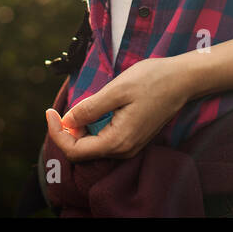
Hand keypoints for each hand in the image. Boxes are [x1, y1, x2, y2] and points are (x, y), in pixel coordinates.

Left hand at [45, 56, 195, 161]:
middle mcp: (124, 150)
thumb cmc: (152, 80)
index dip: (57, 133)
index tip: (50, 112)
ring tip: (73, 109)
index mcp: (118, 141)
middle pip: (82, 151)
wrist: (182, 79)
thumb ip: (90, 108)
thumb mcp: (116, 90)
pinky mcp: (133, 138)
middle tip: (57, 110)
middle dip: (66, 133)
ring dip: (78, 131)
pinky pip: (105, 140)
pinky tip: (90, 112)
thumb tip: (67, 121)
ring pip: (93, 146)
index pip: (75, 150)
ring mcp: (130, 146)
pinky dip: (91, 129)